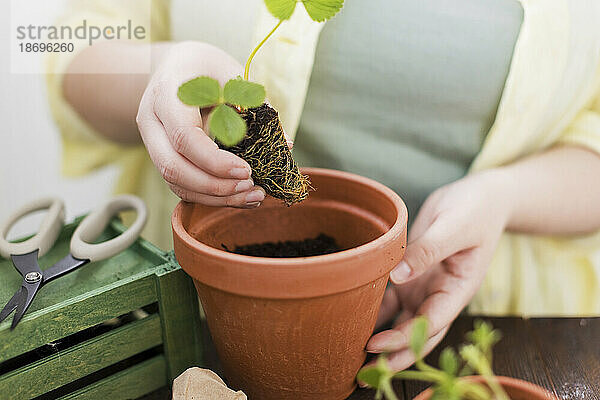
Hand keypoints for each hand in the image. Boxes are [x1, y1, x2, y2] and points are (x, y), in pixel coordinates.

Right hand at [136, 41, 266, 207]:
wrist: (177, 67)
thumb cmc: (208, 68)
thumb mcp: (233, 75)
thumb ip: (256, 107)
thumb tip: (284, 144)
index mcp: (167, 94)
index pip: (184, 137)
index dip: (215, 161)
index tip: (247, 170)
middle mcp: (152, 121)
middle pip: (173, 167)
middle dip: (215, 186)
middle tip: (252, 187)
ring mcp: (154, 143)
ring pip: (176, 182)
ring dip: (215, 197)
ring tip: (253, 196)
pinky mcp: (164, 157)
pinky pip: (182, 186)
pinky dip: (211, 197)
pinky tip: (240, 196)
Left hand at [365, 170, 511, 369]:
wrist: (480, 198)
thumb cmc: (475, 210)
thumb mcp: (455, 226)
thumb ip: (428, 250)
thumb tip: (399, 275)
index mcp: (458, 289)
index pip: (432, 323)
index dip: (405, 339)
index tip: (375, 345)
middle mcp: (440, 296)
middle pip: (416, 335)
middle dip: (392, 356)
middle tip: (361, 373)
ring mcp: (424, 289)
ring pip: (401, 323)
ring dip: (380, 339)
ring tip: (351, 354)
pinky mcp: (410, 277)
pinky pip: (390, 300)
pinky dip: (373, 312)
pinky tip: (350, 320)